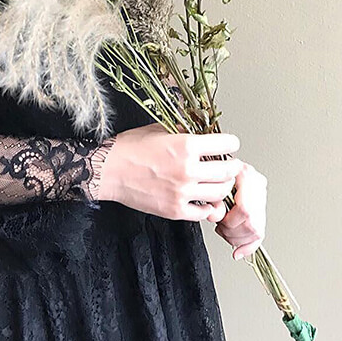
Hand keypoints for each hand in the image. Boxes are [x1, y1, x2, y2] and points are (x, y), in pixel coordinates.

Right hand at [97, 123, 241, 221]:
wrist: (108, 170)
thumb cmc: (130, 148)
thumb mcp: (158, 129)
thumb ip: (183, 130)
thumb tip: (200, 129)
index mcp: (185, 145)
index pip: (226, 144)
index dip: (231, 143)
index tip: (230, 144)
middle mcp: (188, 169)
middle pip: (228, 171)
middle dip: (233, 166)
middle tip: (230, 164)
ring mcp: (183, 192)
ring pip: (220, 193)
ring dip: (223, 186)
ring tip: (217, 181)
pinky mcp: (176, 210)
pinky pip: (204, 212)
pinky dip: (209, 206)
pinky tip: (204, 199)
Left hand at [212, 160, 266, 260]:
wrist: (213, 161)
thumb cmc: (209, 170)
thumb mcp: (208, 179)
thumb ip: (212, 198)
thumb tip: (214, 216)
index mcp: (246, 174)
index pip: (245, 210)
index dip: (230, 222)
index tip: (219, 222)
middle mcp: (257, 183)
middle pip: (252, 223)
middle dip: (232, 232)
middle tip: (220, 228)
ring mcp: (261, 194)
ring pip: (257, 230)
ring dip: (237, 238)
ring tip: (225, 231)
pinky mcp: (260, 206)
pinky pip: (260, 232)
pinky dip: (248, 246)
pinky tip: (238, 252)